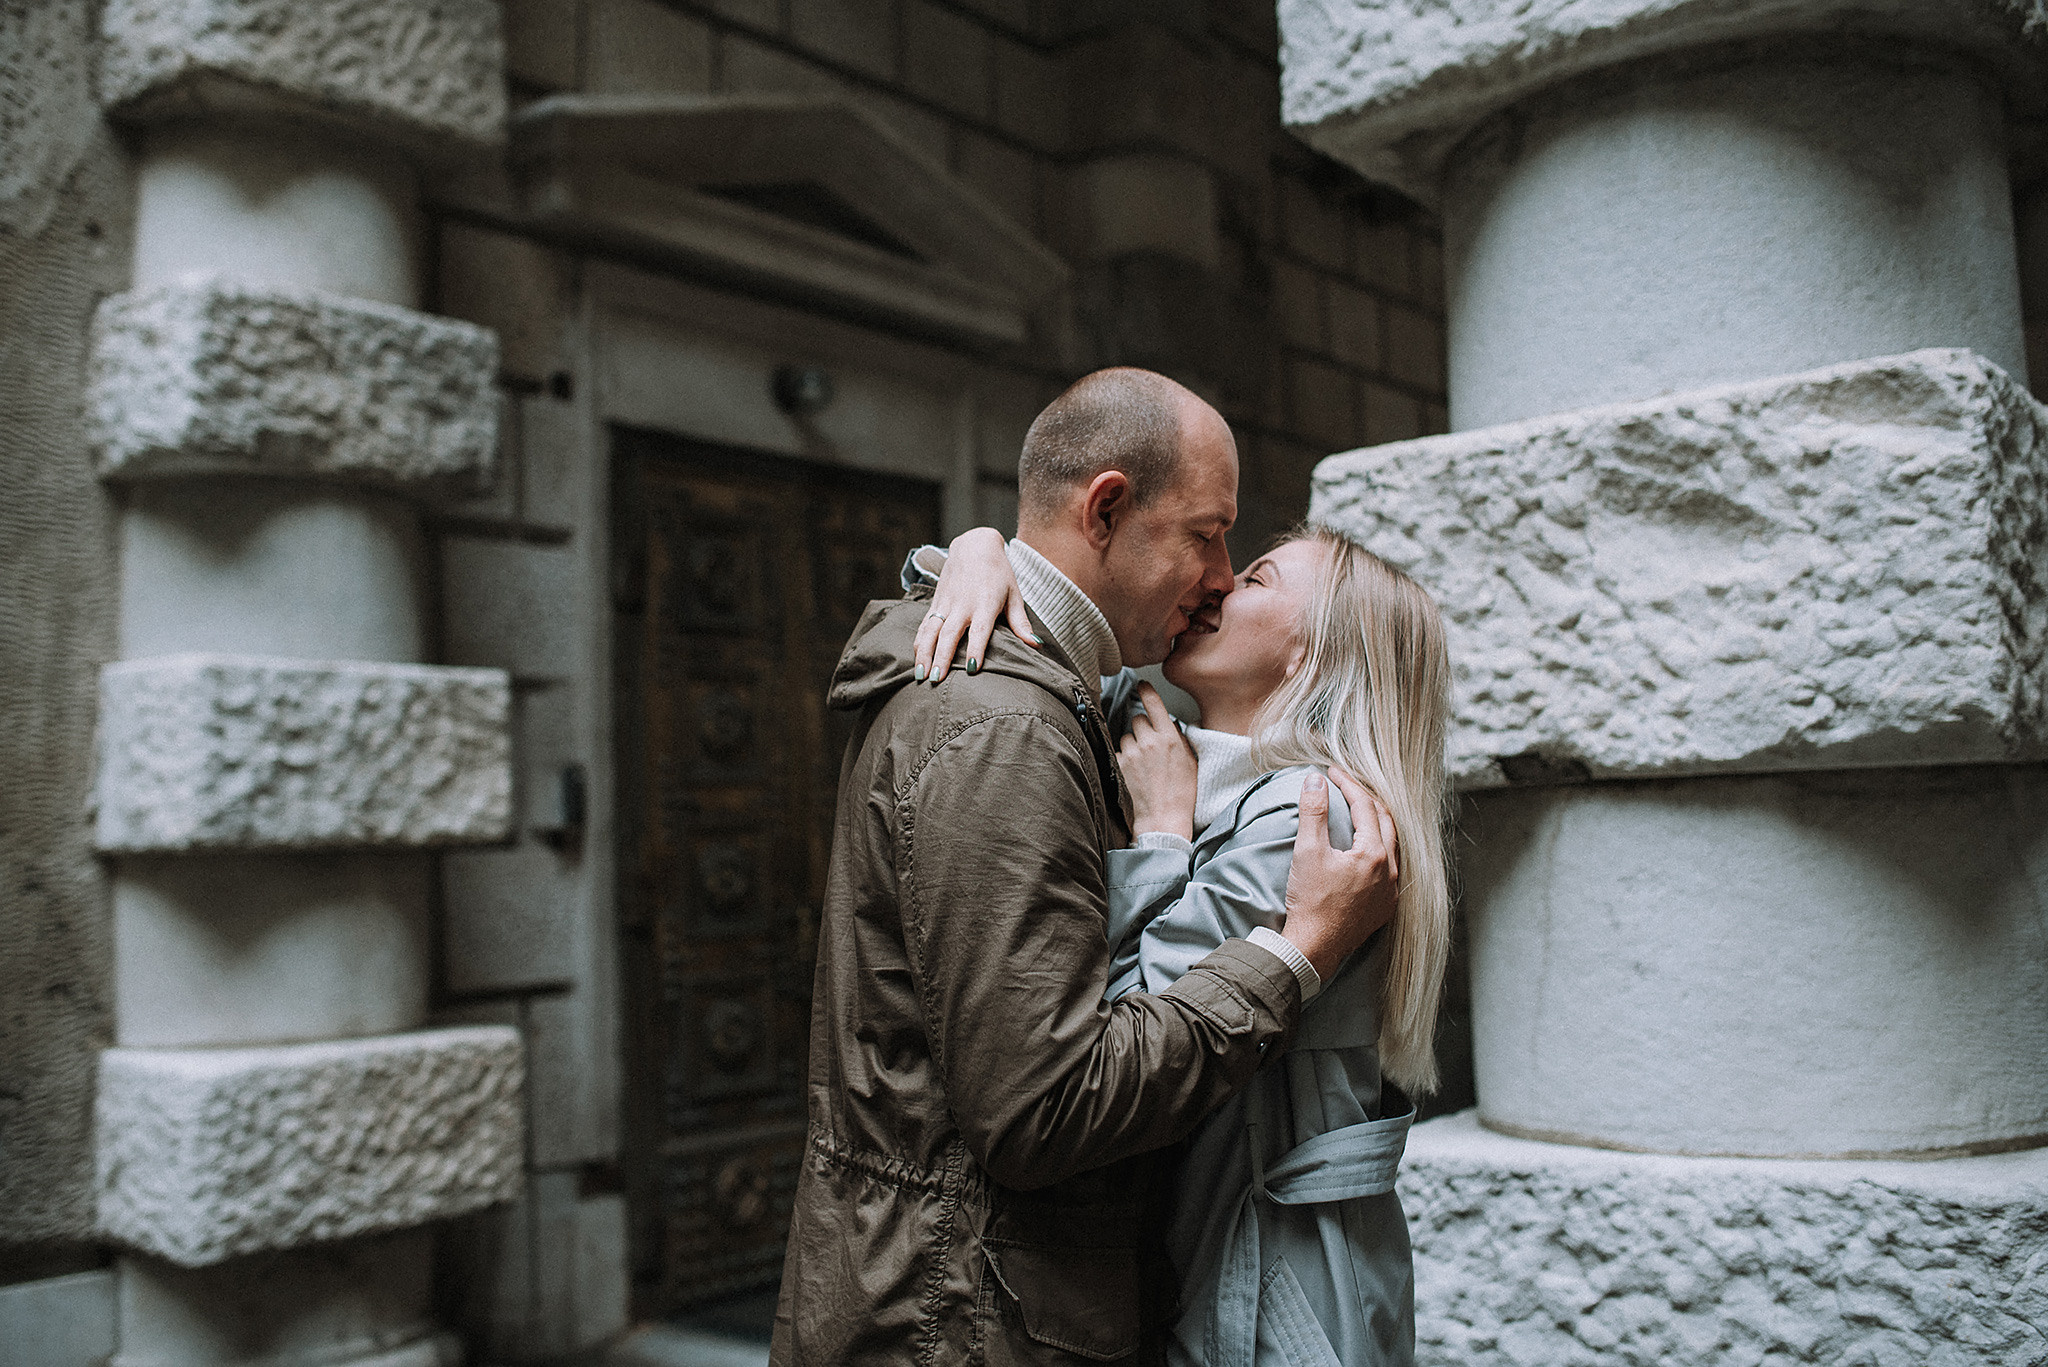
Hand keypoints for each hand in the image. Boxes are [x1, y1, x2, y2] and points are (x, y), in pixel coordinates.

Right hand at [915, 527, 1038, 683]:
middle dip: (942, 657)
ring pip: (931, 631)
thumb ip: (1021, 622)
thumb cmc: (999, 573)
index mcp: (985, 603)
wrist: (973, 546)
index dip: (975, 648)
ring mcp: (946, 603)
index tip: (971, 669)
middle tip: (937, 680)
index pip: (979, 630)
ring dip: (925, 653)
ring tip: (922, 675)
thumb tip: (1035, 645)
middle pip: (949, 634)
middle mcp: (963, 604)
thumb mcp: (1014, 594)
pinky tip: (917, 660)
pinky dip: (919, 643)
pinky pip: (924, 625)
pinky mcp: (936, 602)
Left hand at [1115, 684, 1196, 840]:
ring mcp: (1132, 754)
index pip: (1153, 704)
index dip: (1146, 691)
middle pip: (1137, 719)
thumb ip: (1180, 739)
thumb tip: (1170, 725)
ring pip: (1126, 736)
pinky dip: (1125, 758)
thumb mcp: (1190, 762)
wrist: (1163, 819)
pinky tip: (1135, 772)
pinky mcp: (1119, 765)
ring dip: (1133, 744)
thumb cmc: (1181, 794)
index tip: (1142, 685)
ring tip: (1144, 764)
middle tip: (1150, 745)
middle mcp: (1149, 742)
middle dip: (1143, 728)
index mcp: (1169, 738)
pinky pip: (1119, 752)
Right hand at [1280, 768, 1398, 982]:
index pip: (1365, 806)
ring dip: (1377, 823)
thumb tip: (1316, 780)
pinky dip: (1380, 849)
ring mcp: (1391, 890)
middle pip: (1386, 821)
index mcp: (1374, 853)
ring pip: (1392, 845)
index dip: (1348, 785)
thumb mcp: (1307, 851)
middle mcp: (1390, 870)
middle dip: (1366, 799)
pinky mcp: (1385, 906)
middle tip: (1346, 787)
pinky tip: (1367, 849)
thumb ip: (1314, 811)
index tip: (1332, 772)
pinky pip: (1391, 868)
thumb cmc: (1310, 902)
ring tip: (1359, 811)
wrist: (1314, 947)